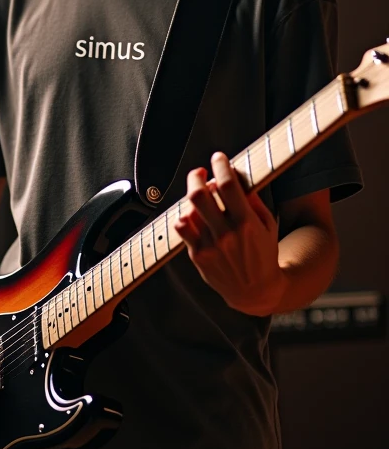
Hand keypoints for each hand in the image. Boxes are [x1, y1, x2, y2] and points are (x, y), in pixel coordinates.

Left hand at [173, 152, 285, 315]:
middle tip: (201, 173)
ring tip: (201, 198)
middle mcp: (226, 234)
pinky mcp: (197, 256)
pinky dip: (185, 216)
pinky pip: (181, 228)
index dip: (221, 165)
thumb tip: (235, 175)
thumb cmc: (263, 253)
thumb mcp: (268, 225)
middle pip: (199, 194)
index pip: (228, 185)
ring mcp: (209, 246)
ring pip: (188, 210)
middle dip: (197, 176)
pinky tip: (193, 215)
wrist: (254, 291)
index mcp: (247, 223)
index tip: (218, 157)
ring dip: (193, 198)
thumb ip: (253, 200)